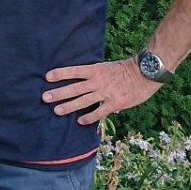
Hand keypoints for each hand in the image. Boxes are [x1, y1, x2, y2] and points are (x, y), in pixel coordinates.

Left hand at [42, 57, 161, 126]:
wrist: (146, 74)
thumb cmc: (127, 69)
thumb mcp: (108, 68)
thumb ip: (97, 76)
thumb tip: (87, 84)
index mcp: (96, 70)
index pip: (74, 71)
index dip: (61, 74)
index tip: (47, 77)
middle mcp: (98, 81)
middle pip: (74, 88)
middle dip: (59, 93)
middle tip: (45, 97)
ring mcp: (105, 93)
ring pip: (83, 101)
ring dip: (68, 106)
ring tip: (56, 110)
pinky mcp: (114, 103)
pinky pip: (98, 112)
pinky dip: (88, 117)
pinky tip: (80, 121)